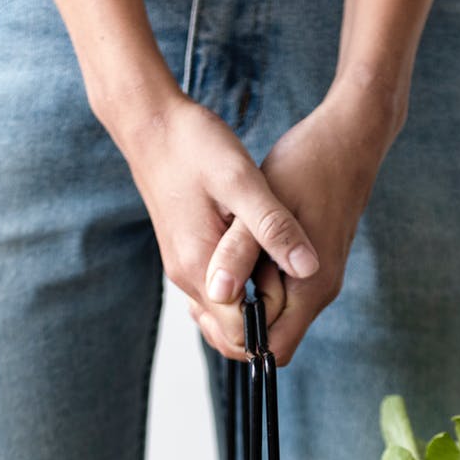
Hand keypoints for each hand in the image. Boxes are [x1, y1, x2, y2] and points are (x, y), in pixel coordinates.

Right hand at [109, 95, 320, 359]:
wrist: (150, 124)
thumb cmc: (194, 146)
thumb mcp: (243, 181)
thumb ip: (273, 227)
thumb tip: (309, 268)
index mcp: (201, 268)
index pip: (239, 335)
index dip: (274, 325)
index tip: (300, 295)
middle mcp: (187, 277)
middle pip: (228, 336)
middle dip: (265, 327)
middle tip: (298, 290)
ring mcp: (184, 268)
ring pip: (221, 317)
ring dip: (254, 310)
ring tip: (284, 275)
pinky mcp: (186, 254)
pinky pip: (216, 294)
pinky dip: (241, 292)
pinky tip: (263, 263)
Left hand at [205, 85, 402, 363]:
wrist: (349, 137)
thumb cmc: (308, 165)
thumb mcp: (264, 204)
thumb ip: (240, 252)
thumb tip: (218, 293)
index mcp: (310, 288)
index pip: (271, 349)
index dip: (235, 337)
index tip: (208, 303)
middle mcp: (318, 292)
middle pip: (269, 337)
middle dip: (234, 319)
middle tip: (206, 280)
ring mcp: (317, 280)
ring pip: (270, 313)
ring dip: (242, 298)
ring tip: (218, 263)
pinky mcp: (310, 265)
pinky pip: (276, 291)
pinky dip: (252, 280)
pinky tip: (233, 251)